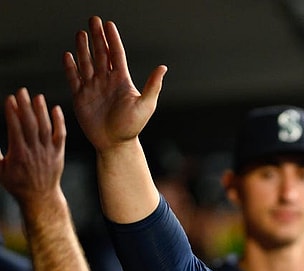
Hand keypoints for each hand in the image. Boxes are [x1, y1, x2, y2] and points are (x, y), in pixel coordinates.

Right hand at [0, 88, 65, 214]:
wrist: (40, 197)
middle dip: (26, 107)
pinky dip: (59, 122)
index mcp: (19, 155)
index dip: (12, 113)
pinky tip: (56, 109)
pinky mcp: (59, 153)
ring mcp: (48, 152)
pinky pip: (60, 135)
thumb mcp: (0, 170)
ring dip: (42, 111)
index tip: (9, 99)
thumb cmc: (17, 184)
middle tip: (22, 91)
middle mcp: (35, 151)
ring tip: (37, 96)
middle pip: (30, 125)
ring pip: (45, 128)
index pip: (15, 129)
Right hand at [64, 16, 166, 152]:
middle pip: (100, 54)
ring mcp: (93, 88)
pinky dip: (70, 67)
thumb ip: (152, 85)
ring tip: (80, 33)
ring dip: (83, 48)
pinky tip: (68, 55)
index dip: (112, 39)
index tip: (109, 24)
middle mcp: (107, 81)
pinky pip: (74, 79)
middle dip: (97, 37)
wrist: (115, 144)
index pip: (116, 54)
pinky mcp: (81, 97)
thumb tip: (163, 67)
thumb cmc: (132, 127)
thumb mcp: (146, 105)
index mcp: (122, 81)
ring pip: (86, 63)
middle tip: (93, 19)